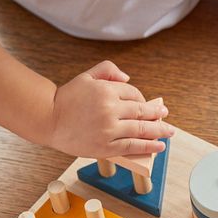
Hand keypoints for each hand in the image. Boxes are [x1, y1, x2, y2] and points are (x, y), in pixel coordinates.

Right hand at [47, 61, 172, 156]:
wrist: (48, 119)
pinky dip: (148, 146)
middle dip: (157, 113)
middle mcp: (110, 109)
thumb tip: (128, 79)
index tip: (147, 104)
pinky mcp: (106, 146)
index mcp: (106, 90)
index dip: (142, 99)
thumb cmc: (66, 98)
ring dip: (159, 131)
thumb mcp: (87, 76)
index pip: (133, 93)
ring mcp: (109, 129)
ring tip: (169, 132)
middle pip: (141, 111)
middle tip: (165, 114)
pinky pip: (132, 146)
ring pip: (141, 129)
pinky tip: (159, 146)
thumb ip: (108, 70)